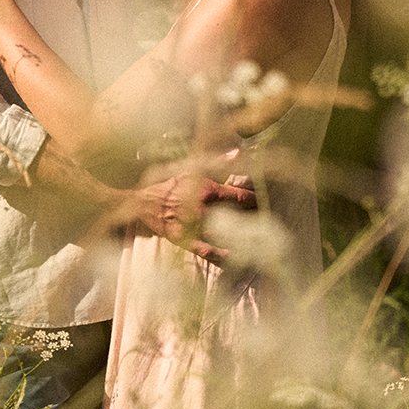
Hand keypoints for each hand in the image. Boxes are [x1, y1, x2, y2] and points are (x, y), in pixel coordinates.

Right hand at [135, 173, 254, 264]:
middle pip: (236, 217)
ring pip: (224, 235)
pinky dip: (221, 255)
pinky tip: (234, 256)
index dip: (255, 201)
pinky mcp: (185, 240)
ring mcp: (194, 227)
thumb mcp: (192, 168)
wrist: (143, 203)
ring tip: (257, 240)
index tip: (263, 203)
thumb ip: (217, 161)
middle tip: (265, 222)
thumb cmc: (170, 185)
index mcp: (207, 190)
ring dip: (242, 238)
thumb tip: (239, 152)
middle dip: (252, 220)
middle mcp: (203, 209)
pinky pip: (206, 251)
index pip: (240, 197)